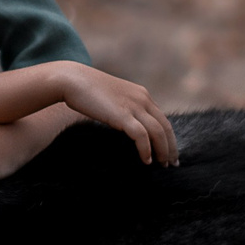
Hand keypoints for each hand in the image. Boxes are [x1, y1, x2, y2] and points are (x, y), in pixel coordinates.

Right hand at [54, 63, 177, 164]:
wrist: (72, 80)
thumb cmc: (86, 90)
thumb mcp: (112, 97)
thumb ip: (122, 108)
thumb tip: (125, 125)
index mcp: (141, 94)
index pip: (162, 118)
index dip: (168, 136)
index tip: (169, 151)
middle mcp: (142, 99)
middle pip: (165, 126)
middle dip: (171, 146)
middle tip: (172, 163)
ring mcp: (134, 106)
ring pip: (158, 132)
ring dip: (163, 151)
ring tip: (162, 165)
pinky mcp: (123, 115)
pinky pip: (142, 136)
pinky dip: (146, 150)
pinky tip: (145, 160)